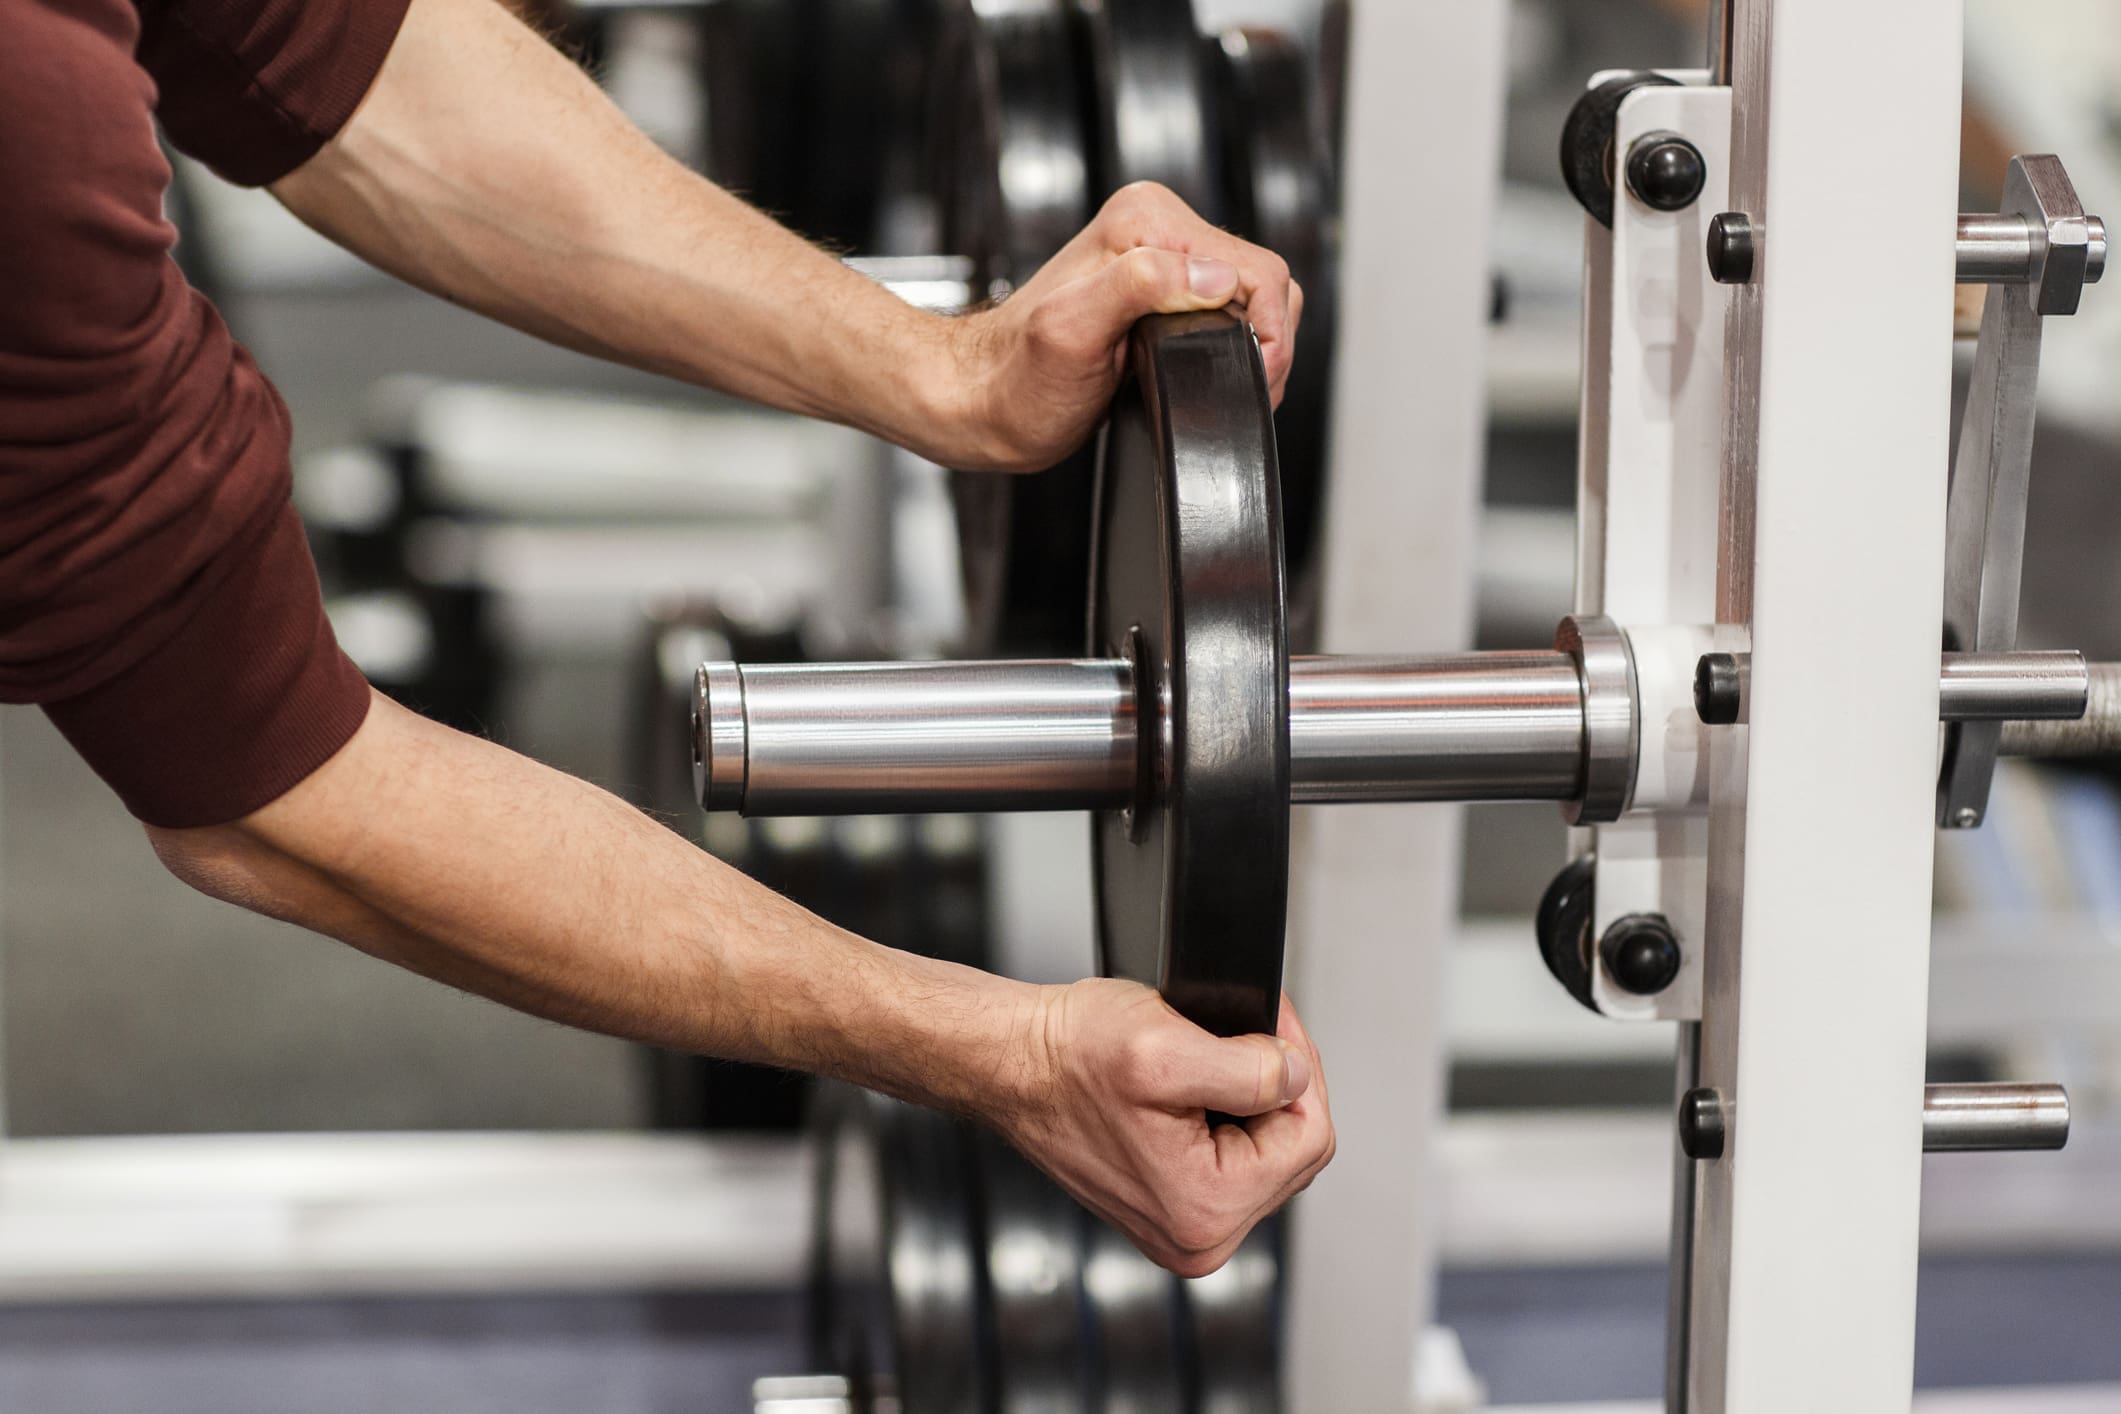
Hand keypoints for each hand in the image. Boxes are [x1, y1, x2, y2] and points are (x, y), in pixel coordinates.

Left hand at [930, 181, 1303, 472]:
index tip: (1252, 376)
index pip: (1254, 266)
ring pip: (1250, 300)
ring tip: (1216, 383)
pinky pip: (1227, 315)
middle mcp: (1154, 229)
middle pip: (1261, 281)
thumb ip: (1141, 285)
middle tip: (1239, 388)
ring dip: (1249, 347)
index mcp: (1143, 220)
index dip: (1269, 331)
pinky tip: (1202, 373)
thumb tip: (1214, 276)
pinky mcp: (1161, 295)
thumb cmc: (1017, 381)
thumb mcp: (1072, 331)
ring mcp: (1160, 261)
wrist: (984, 404)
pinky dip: (1231, 349)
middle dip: (1265, 342)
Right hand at [993, 978, 1334, 1277]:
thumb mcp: (1166, 1048)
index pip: (1312, 1139)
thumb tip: (1299, 1076)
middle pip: (1294, 1151)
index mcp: (1206, 1210)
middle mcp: (1198, 1237)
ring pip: (1269, 1153)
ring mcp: (1185, 1228)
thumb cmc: (1065, 1058)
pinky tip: (1192, 1088)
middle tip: (1239, 1033)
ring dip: (1251, 1098)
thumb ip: (1252, 1070)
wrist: (1010, 1064)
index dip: (1300, 1068)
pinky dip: (1226, 1114)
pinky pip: (1234, 1160)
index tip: (1267, 1025)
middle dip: (1276, 1084)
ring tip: (1206, 1059)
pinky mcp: (1172, 1207)